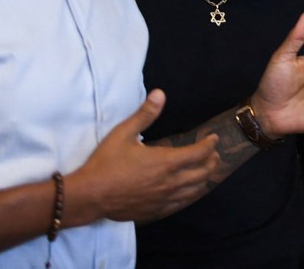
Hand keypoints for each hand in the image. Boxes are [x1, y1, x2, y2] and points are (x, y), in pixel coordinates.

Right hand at [67, 89, 219, 224]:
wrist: (89, 196)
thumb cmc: (107, 163)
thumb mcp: (123, 133)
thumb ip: (144, 114)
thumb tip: (160, 93)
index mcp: (167, 162)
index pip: (199, 153)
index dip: (210, 144)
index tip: (213, 138)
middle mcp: (171, 182)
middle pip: (203, 173)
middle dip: (212, 162)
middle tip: (214, 154)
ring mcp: (164, 199)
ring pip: (194, 190)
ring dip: (204, 179)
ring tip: (205, 172)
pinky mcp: (155, 210)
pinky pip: (180, 204)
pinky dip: (189, 195)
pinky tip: (187, 192)